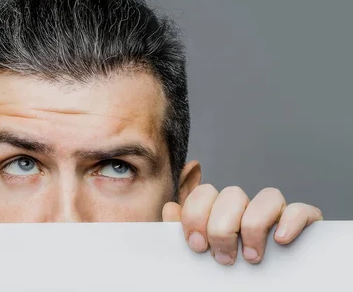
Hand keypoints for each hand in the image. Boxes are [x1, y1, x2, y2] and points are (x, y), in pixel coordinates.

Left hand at [162, 185, 322, 264]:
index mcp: (220, 211)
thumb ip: (184, 233)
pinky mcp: (304, 225)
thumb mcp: (200, 257)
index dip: (196, 215)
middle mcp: (247, 209)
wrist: (251, 291)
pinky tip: (280, 240)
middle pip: (232, 194)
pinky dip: (291, 221)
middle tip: (223, 258)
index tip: (196, 246)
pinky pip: (301, 210)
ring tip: (251, 257)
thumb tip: (171, 208)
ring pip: (268, 196)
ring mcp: (276, 215)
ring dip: (254, 226)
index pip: (204, 193)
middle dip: (222, 227)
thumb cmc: (225, 277)